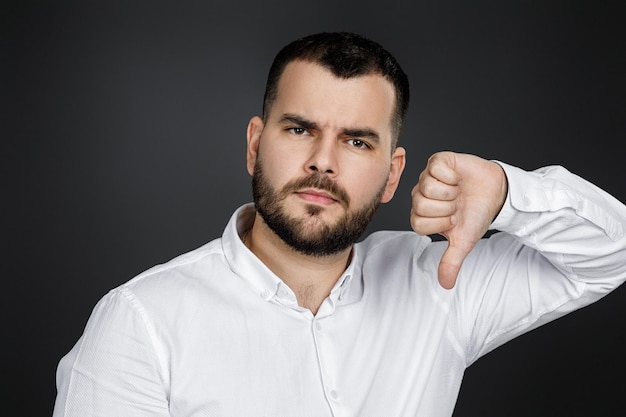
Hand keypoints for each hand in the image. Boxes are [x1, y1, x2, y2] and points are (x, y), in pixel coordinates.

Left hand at [410, 151, 507, 288]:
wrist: (496, 193)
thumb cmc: (476, 215)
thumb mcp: (464, 241)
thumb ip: (451, 261)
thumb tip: (446, 285)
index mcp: (422, 215)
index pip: (418, 223)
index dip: (440, 223)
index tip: (453, 219)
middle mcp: (420, 195)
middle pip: (419, 205)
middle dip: (446, 208)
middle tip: (457, 205)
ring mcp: (428, 177)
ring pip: (426, 186)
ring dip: (450, 192)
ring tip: (459, 191)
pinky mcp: (438, 161)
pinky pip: (435, 168)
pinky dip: (451, 175)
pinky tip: (458, 177)